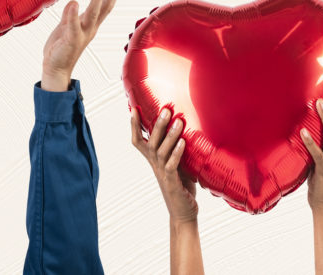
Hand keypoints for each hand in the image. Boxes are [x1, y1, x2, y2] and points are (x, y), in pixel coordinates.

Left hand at [41, 0, 126, 90]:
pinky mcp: (70, 41)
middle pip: (105, 7)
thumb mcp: (66, 26)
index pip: (105, 5)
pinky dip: (73, 15)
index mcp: (90, 23)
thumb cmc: (62, 47)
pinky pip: (72, 26)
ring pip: (92, 15)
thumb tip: (74, 1)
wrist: (56, 69)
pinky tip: (75, 2)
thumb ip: (70, 14)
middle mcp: (89, 28)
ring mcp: (81, 34)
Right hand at [132, 107, 198, 225]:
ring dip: (169, 135)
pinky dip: (176, 152)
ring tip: (178, 121)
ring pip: (161, 151)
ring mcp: (162, 173)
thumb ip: (178, 151)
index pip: (138, 140)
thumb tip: (189, 132)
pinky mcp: (172, 182)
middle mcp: (154, 165)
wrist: (183, 213)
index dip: (134, 126)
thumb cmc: (181, 188)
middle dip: (156, 124)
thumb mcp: (178, 165)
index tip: (134, 109)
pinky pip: (172, 165)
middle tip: (165, 109)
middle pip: (151, 141)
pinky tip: (183, 142)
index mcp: (153, 160)